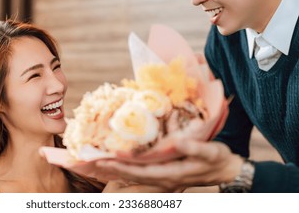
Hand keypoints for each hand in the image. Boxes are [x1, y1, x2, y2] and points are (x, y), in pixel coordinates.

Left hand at [97, 139, 243, 191]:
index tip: (107, 159)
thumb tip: (179, 142)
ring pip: (136, 176)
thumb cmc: (218, 159)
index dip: (124, 165)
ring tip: (101, 162)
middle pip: (134, 175)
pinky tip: (119, 163)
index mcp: (173, 173)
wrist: (226, 169)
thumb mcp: (211, 151)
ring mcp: (165, 178)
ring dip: (118, 169)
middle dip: (114, 168)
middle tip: (95, 160)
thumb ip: (195, 147)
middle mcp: (165, 179)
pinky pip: (142, 173)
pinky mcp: (166, 174)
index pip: (142, 171)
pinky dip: (129, 169)